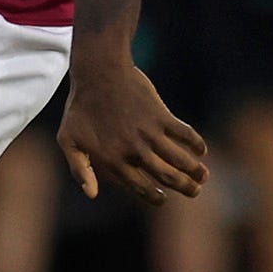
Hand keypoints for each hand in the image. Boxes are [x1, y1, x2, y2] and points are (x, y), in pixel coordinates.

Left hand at [57, 55, 206, 203]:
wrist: (99, 73)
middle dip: (184, 187)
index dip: (154, 197)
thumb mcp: (68, 140)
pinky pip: (185, 134)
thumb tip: (92, 194)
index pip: (140, 187)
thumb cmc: (80, 107)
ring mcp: (150, 133)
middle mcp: (135, 151)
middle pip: (167, 177)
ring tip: (203, 177)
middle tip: (195, 191)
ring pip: (180, 159)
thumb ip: (79, 169)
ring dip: (195, 171)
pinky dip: (196, 143)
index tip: (163, 198)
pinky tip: (202, 150)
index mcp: (113, 160)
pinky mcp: (161, 116)